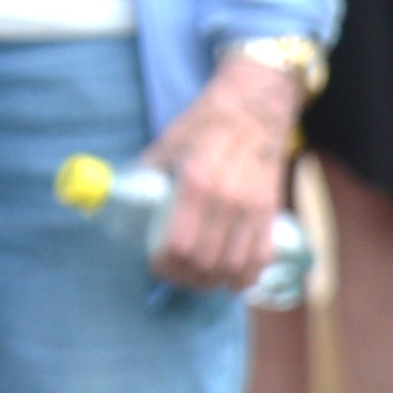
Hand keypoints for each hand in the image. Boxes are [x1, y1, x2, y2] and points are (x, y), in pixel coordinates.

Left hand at [138, 58, 301, 293]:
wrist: (254, 109)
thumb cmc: (205, 124)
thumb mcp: (167, 143)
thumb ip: (147, 174)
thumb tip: (121, 197)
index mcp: (197, 183)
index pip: (180, 244)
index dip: (165, 264)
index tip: (155, 265)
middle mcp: (228, 201)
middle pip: (206, 262)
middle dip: (185, 278)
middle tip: (172, 275)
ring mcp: (253, 210)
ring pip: (234, 266)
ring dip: (212, 282)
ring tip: (196, 280)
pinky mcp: (270, 213)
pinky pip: (260, 258)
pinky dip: (246, 278)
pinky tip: (231, 283)